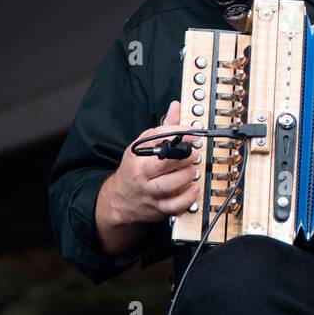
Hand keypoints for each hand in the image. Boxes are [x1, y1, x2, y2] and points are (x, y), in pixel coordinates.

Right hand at [98, 100, 201, 229]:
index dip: (178, 133)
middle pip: (162, 163)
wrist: (119, 199)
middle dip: (183, 156)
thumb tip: (175, 106)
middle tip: (194, 153)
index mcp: (138, 154)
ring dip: (187, 175)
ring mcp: (149, 191)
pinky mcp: (158, 207)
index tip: (192, 133)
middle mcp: (142, 173)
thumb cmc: (135, 169)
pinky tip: (194, 187)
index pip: (157, 138)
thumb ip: (163, 128)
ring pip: (169, 184)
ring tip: (192, 170)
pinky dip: (188, 197)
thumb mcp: (143, 146)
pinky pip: (175, 205)